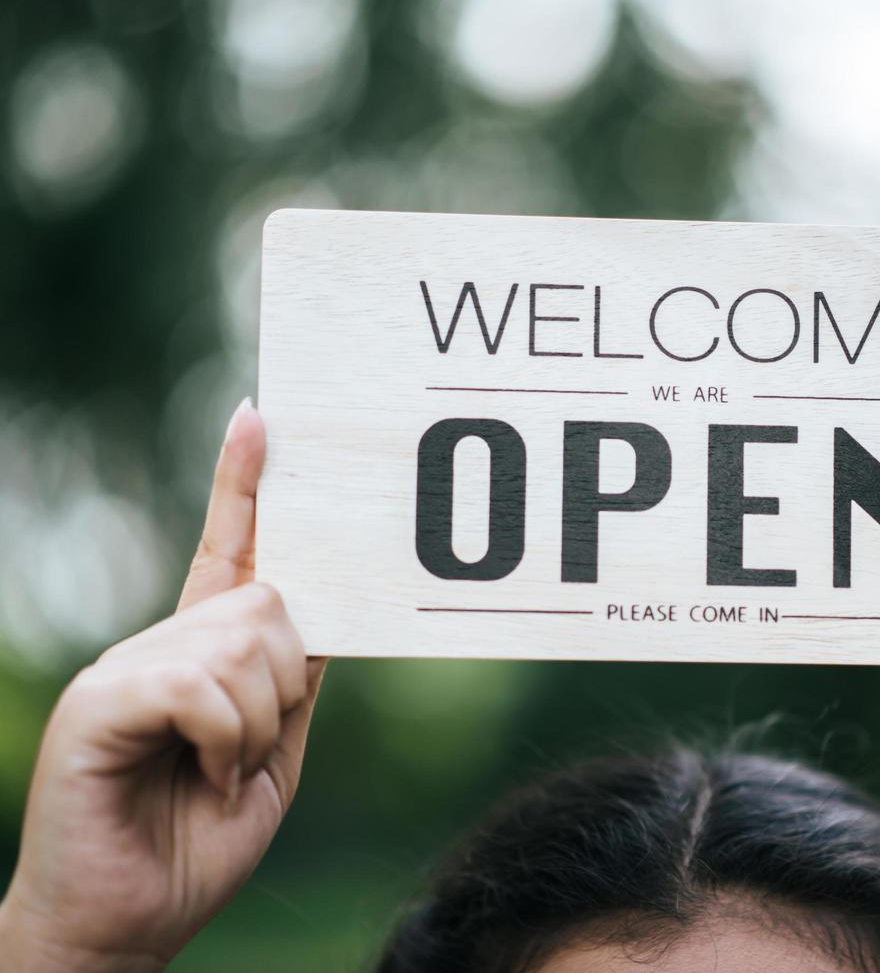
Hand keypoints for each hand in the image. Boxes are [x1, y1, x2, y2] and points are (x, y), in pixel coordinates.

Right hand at [0, 399, 325, 972]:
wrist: (127, 924)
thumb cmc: (197, 842)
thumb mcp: (275, 750)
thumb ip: (292, 679)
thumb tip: (319, 608)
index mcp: (202, 652)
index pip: (229, 551)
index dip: (245, 486)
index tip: (260, 418)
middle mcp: (161, 643)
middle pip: (269, 602)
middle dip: (286, 682)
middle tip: (250, 751)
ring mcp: (125, 666)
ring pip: (244, 641)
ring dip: (259, 723)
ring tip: (220, 772)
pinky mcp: (100, 701)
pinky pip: (201, 684)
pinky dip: (228, 739)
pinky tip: (204, 775)